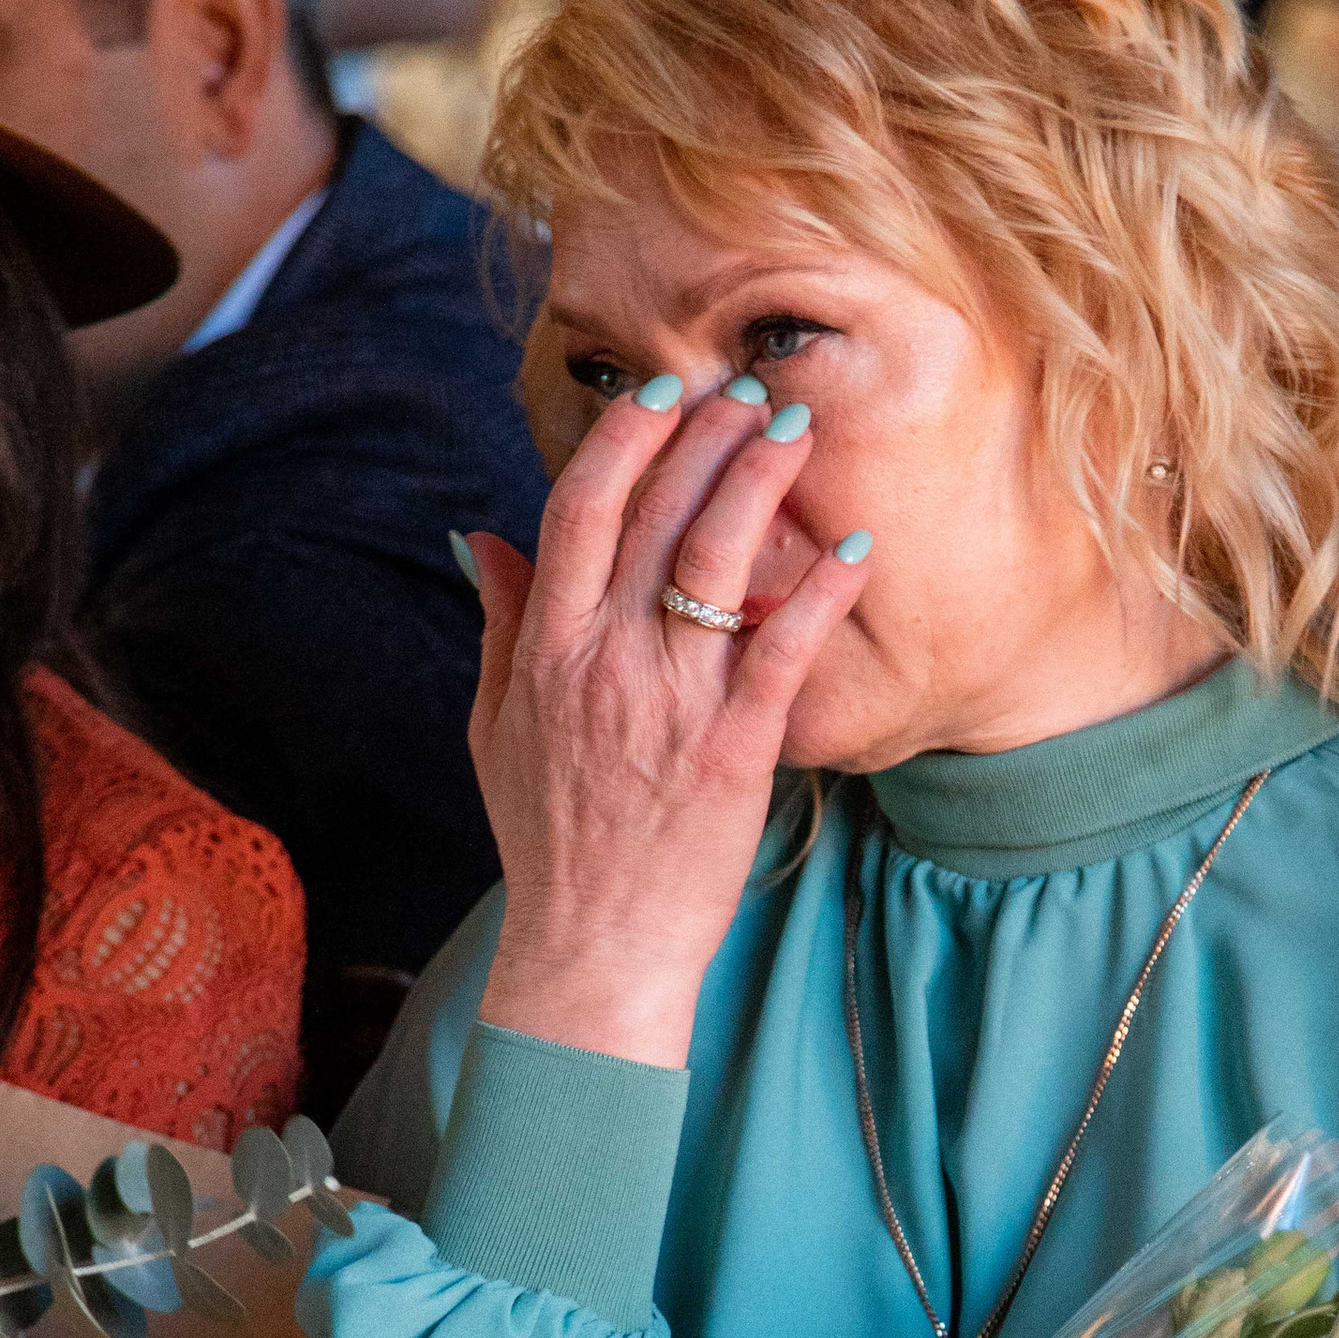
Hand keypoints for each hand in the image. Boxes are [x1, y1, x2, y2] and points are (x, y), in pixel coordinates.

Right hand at [461, 380, 869, 1069]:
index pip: (579, 511)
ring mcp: (670, 704)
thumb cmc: (547, 842)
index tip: (662, 393)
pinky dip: (817, 593)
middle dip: (706, 437)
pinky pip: (780, 652)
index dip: (624, 438)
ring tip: (798, 426)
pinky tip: (853, 549)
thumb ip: (501, 625)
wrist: (593, 947)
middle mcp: (605, 662)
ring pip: (716, 562)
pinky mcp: (732, 751)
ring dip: (759, 482)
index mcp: (546, 650)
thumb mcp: (496, 728)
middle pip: (656, 516)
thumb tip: (485, 537)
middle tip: (751, 390)